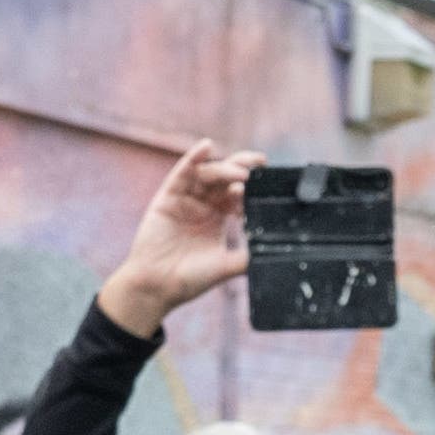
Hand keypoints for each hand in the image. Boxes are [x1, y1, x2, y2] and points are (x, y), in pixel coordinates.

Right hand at [93, 142, 256, 334]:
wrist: (157, 287)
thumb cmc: (190, 279)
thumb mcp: (226, 266)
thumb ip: (248, 257)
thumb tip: (277, 252)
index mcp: (218, 217)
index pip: (238, 194)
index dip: (252, 187)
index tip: (268, 182)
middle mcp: (203, 204)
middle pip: (225, 179)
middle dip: (243, 169)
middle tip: (260, 163)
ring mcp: (185, 199)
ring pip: (208, 174)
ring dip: (225, 168)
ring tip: (241, 173)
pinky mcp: (168, 197)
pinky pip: (182, 173)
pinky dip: (193, 158)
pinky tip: (206, 147)